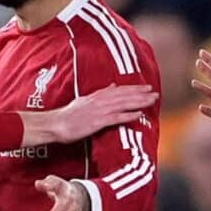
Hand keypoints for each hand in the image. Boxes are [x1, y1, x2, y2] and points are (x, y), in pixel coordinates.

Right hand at [20, 84, 155, 146]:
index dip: (134, 89)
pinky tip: (139, 114)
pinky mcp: (97, 122)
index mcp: (97, 96)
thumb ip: (100, 94)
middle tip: (155, 92)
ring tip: (152, 101)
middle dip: (141, 94)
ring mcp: (99, 111)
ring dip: (139, 102)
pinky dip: (128, 115)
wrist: (55, 124)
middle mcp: (100, 101)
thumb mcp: (84, 100)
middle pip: (124, 96)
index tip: (147, 87)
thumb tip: (112, 86)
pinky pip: (116, 118)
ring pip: (123, 104)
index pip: (119, 90)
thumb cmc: (68, 115)